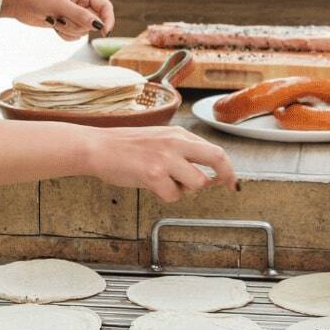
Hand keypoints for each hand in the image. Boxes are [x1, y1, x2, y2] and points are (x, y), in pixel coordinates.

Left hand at [4, 0, 115, 40]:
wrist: (19, 3)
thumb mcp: (60, 6)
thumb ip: (80, 16)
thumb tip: (99, 25)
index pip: (105, 6)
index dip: (108, 19)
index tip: (104, 32)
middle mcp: (82, 2)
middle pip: (94, 22)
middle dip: (79, 25)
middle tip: (63, 18)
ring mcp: (75, 13)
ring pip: (84, 31)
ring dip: (70, 30)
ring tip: (56, 20)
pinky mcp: (67, 23)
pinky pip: (74, 36)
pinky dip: (65, 35)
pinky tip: (54, 26)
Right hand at [80, 125, 236, 202]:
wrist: (98, 147)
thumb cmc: (126, 147)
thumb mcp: (160, 140)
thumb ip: (182, 152)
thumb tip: (205, 173)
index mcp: (179, 134)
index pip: (214, 150)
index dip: (227, 168)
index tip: (230, 180)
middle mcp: (175, 143)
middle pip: (216, 158)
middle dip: (225, 175)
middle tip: (226, 186)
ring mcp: (165, 158)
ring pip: (197, 183)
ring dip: (186, 189)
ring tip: (167, 183)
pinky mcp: (153, 174)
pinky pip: (173, 195)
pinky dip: (166, 196)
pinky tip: (151, 186)